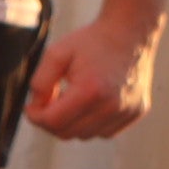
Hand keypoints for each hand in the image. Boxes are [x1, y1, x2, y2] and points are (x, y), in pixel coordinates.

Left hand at [24, 14, 158, 141]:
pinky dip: (93, 123)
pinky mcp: (137, 112)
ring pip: (86, 135)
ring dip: (73, 123)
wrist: (130, 33)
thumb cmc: (92, 41)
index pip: (53, 122)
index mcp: (90, 91)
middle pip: (68, 133)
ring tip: (71, 98)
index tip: (32, 106)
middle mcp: (112, 106)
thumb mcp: (56, 54)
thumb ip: (40, 83)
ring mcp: (127, 111)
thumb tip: (36, 107)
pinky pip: (106, 132)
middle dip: (51, 121)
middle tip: (49, 102)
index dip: (35, 116)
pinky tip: (91, 103)